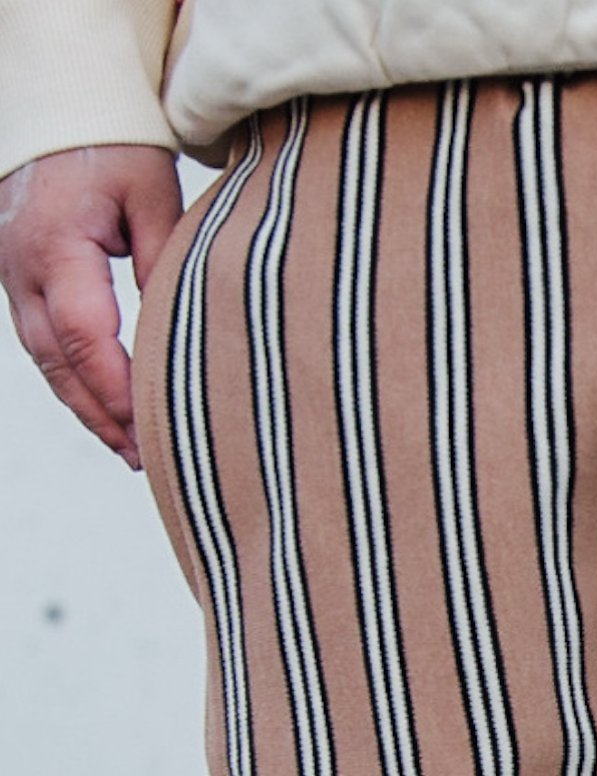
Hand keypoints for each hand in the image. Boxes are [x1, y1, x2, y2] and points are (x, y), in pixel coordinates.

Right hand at [0, 145, 183, 467]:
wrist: (60, 95)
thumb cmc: (113, 142)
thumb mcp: (152, 196)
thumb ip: (164, 264)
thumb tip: (181, 334)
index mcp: (55, 246)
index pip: (87, 338)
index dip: (119, 390)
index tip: (153, 429)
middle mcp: (21, 265)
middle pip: (59, 361)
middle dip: (101, 415)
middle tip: (145, 460)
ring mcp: (11, 271)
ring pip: (45, 357)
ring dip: (86, 406)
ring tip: (130, 450)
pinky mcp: (18, 273)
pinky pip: (41, 338)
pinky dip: (73, 377)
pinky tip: (106, 408)